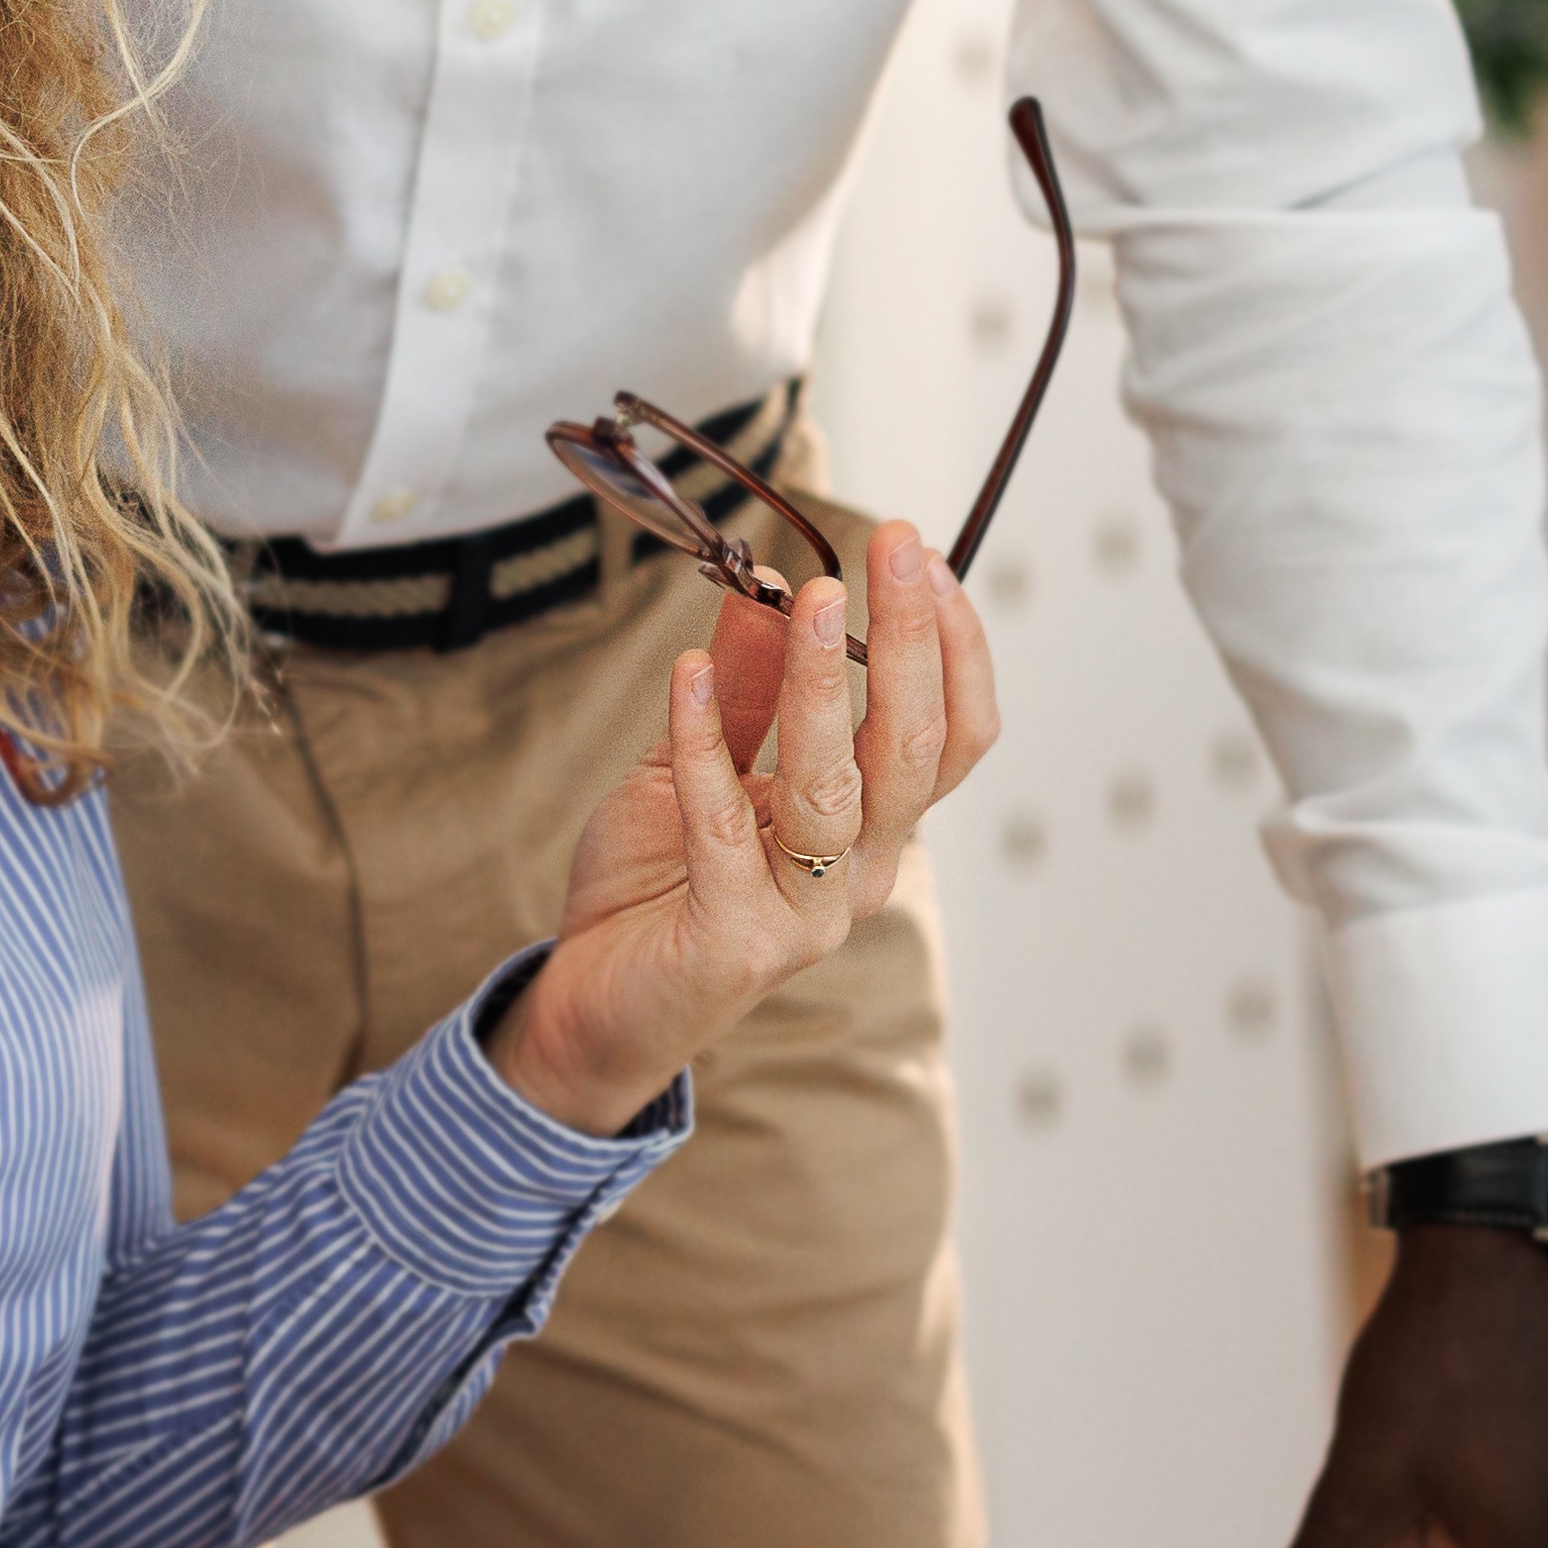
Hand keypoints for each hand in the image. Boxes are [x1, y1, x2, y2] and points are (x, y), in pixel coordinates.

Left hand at [479, 524, 998, 1135]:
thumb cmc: (657, 885)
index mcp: (872, 831)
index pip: (951, 735)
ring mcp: (804, 916)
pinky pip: (723, 828)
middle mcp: (857, 875)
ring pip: (836, 788)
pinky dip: (704, 744)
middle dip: (913, 639)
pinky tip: (685, 673)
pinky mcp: (735, 943)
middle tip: (898, 545)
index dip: (951, 647)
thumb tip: (772, 592)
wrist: (595, 1003)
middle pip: (914, 750)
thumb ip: (745, 691)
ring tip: (813, 598)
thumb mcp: (702, 766)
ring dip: (824, 685)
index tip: (922, 557)